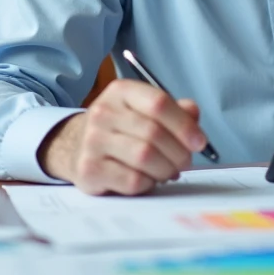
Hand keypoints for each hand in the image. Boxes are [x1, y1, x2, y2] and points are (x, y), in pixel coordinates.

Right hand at [38, 79, 206, 194]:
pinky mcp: (89, 169)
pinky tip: (147, 179)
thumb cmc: (120, 128)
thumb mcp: (144, 110)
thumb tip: (193, 115)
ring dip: (166, 169)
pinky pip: (132, 180)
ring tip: (169, 172)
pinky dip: (148, 183)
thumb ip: (174, 110)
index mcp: (121, 91)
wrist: (74, 145)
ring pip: (145, 157)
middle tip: (185, 162)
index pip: (158, 103)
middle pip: (154, 133)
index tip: (199, 142)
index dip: (184, 124)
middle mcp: (104, 112)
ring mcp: (93, 141)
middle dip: (179, 153)